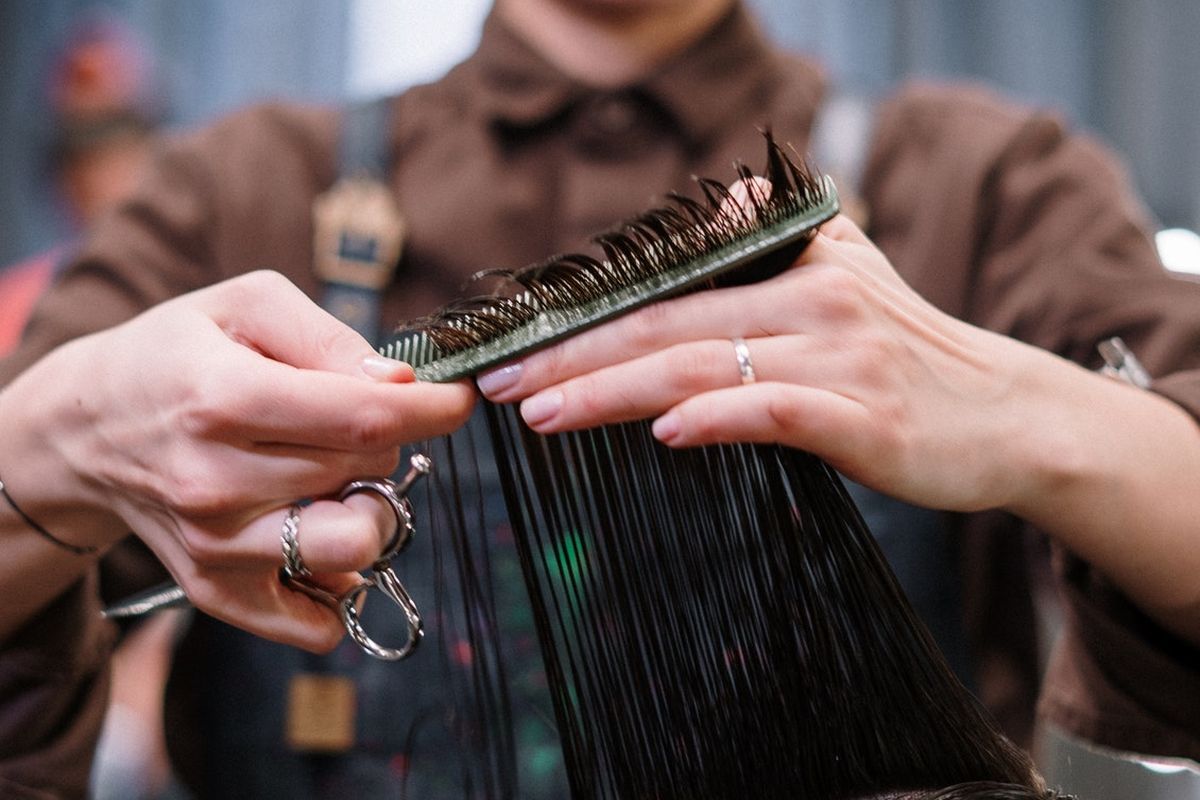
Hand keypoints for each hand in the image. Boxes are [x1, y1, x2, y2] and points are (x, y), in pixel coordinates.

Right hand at [0, 271, 473, 648]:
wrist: (85, 429)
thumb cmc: (176, 356)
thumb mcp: (245, 305)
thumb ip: (328, 336)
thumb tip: (400, 386)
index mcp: (224, 398)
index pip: (365, 418)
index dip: (434, 409)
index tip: (458, 398)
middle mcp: (216, 481)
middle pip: (367, 471)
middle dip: (385, 439)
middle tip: (348, 419)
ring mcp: (216, 546)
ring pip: (355, 547)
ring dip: (370, 509)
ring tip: (338, 477)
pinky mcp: (216, 590)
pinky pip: (318, 621)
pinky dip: (339, 582)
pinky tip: (318, 529)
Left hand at [477, 215, 1049, 513]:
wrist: (1010, 415)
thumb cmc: (914, 353)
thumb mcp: (853, 269)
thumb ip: (780, 234)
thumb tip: (719, 199)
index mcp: (794, 268)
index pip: (667, 291)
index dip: (585, 317)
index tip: (514, 346)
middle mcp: (812, 301)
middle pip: (666, 327)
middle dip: (573, 356)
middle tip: (500, 383)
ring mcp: (840, 358)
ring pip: (703, 366)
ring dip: (614, 390)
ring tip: (544, 413)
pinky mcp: (867, 417)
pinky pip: (777, 410)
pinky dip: (719, 418)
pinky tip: (666, 433)